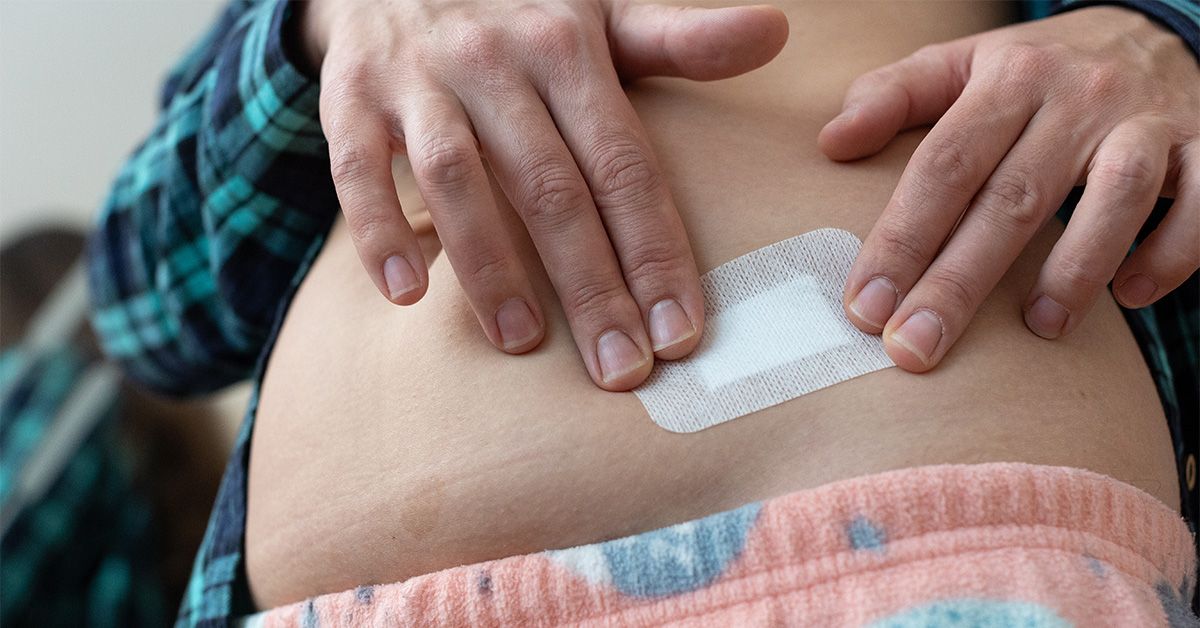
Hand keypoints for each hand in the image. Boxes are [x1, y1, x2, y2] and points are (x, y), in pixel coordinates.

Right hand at [297, 1, 787, 389]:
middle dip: (590, 285)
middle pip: (551, 186)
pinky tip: (405, 293)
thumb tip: (774, 32)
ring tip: (522, 343)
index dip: (655, 251)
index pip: (623, 164)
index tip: (680, 333)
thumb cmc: (518, 8)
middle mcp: (495, 60)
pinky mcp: (351, 96)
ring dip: (489, 265)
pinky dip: (376, 229)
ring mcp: (419, 79)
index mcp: (567, 47)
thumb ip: (678, 38)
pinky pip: (357, 167)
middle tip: (620, 370)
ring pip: (457, 177)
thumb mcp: (600, 12)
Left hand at [819, 7, 1198, 371]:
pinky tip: (1132, 295)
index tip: (864, 307)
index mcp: (1009, 77)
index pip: (944, 165)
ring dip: (1076, 268)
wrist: (1153, 27)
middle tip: (915, 349)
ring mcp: (1146, 120)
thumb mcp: (962, 64)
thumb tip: (831, 143)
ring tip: (1039, 329)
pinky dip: (1172, 252)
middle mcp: (1077, 96)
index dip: (900, 238)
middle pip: (1012, 197)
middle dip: (959, 281)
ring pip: (1116, 194)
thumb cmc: (1036, 69)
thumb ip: (894, 96)